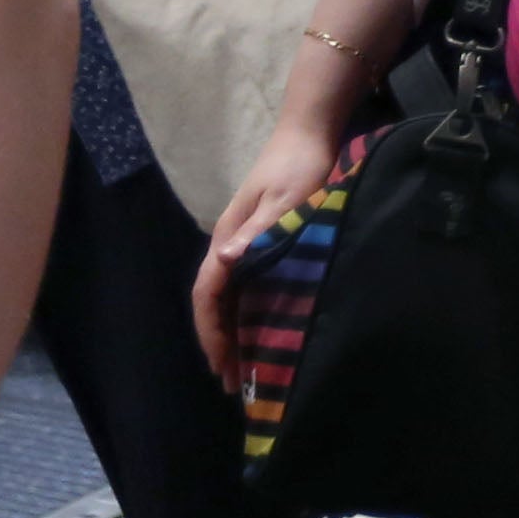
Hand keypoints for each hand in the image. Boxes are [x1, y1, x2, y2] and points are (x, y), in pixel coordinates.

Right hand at [189, 102, 353, 378]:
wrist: (309, 134)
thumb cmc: (300, 166)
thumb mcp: (286, 199)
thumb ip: (260, 230)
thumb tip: (226, 262)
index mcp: (229, 236)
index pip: (208, 292)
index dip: (212, 331)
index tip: (223, 364)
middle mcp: (230, 244)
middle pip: (214, 302)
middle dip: (219, 343)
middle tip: (234, 384)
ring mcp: (243, 243)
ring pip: (228, 298)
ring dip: (231, 333)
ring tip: (243, 370)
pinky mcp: (260, 242)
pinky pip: (245, 288)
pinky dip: (246, 315)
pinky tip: (259, 332)